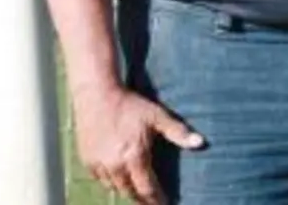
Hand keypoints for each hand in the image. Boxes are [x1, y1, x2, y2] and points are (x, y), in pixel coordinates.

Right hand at [71, 84, 203, 204]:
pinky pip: (100, 179)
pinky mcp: (86, 160)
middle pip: (130, 192)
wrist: (96, 95)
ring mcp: (98, 165)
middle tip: (151, 202)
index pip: (147, 188)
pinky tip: (118, 179)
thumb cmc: (130, 104)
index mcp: (134, 156)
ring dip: (126, 191)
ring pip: (114, 188)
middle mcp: (115, 165)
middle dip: (142, 199)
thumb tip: (201, 142)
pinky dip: (110, 182)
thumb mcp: (157, 116)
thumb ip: (178, 132)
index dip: (157, 199)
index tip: (165, 203)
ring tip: (136, 192)